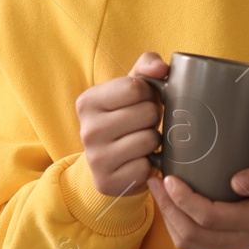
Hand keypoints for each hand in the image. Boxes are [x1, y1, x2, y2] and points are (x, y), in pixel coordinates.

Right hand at [74, 52, 165, 198]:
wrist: (110, 160)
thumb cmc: (126, 116)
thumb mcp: (132, 87)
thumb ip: (147, 66)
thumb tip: (161, 68)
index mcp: (88, 101)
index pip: (136, 88)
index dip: (148, 94)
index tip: (141, 102)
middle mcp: (86, 130)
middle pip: (146, 113)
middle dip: (153, 118)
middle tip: (143, 124)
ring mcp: (95, 159)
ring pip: (149, 140)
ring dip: (153, 141)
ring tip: (142, 141)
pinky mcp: (107, 182)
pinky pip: (146, 168)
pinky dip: (149, 165)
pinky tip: (139, 161)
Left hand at [147, 150, 248, 248]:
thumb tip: (236, 182)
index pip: (210, 217)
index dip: (184, 200)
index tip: (169, 178)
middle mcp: (242, 242)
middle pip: (192, 233)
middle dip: (168, 208)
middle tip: (156, 182)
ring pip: (188, 242)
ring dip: (168, 218)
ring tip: (158, 192)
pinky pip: (192, 244)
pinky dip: (175, 225)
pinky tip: (170, 205)